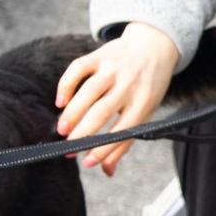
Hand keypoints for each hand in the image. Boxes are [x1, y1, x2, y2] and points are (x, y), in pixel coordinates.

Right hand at [55, 22, 179, 175]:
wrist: (155, 45)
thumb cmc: (147, 86)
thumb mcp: (144, 112)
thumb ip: (124, 141)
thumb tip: (107, 171)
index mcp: (143, 101)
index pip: (122, 129)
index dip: (103, 148)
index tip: (86, 162)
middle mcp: (129, 84)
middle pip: (101, 111)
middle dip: (82, 132)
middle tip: (67, 146)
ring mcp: (113, 67)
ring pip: (88, 91)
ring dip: (72, 112)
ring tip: (62, 129)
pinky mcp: (99, 54)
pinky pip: (78, 69)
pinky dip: (66, 85)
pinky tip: (60, 101)